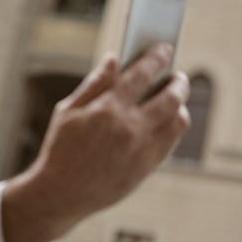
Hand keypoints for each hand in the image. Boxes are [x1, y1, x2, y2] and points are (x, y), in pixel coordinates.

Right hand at [2, 43, 189, 241]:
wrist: (62, 193)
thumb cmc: (60, 148)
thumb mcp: (67, 111)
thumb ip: (94, 83)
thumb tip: (114, 58)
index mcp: (108, 109)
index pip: (142, 73)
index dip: (156, 57)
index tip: (164, 48)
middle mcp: (130, 127)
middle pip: (170, 96)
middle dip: (178, 80)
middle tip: (177, 75)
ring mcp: (142, 149)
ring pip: (178, 120)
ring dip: (181, 104)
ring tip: (175, 98)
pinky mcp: (147, 167)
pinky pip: (172, 141)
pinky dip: (175, 125)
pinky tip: (168, 120)